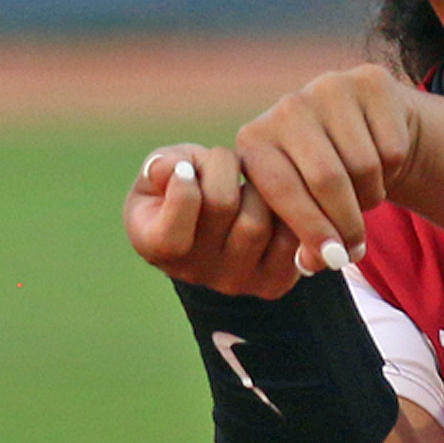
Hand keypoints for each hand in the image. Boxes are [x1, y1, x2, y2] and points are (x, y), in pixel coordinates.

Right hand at [124, 143, 303, 296]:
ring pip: (258, 222)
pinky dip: (284, 210)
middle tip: (226, 160)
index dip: (181, 188)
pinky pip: (289, 238)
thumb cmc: (182, 187)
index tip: (186, 167)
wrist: (217, 228)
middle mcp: (194, 272)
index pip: (170, 232)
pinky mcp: (273, 281)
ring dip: (257, 188)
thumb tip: (174, 168)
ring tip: (247, 181)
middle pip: (222, 208)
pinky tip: (270, 200)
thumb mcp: (162, 172)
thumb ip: (162, 166)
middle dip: (225, 170)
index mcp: (155, 246)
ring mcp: (235, 281)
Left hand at [235, 65, 421, 273]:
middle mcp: (285, 106)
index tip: (332, 260)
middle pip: (327, 179)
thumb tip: (318, 262)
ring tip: (365, 196)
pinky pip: (392, 147)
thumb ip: (302, 238)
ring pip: (365, 165)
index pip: (283, 190)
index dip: (310, 229)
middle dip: (346, 223)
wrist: (367, 128)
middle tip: (356, 248)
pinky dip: (394, 170)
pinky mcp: (370, 82)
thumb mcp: (302, 207)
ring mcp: (327, 88)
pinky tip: (383, 166)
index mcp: (255, 140)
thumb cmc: (324, 179)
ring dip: (372, 195)